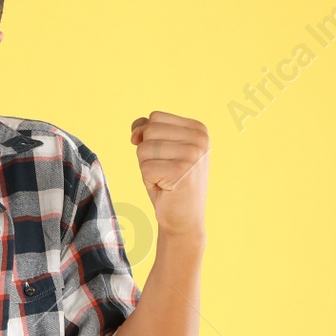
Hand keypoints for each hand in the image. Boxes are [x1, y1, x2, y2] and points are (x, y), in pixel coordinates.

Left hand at [129, 111, 208, 243]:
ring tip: (165, 179)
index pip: (155, 117)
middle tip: (164, 171)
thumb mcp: (161, 149)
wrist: (184, 218)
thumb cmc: (169, 181)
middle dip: (147, 154)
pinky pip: (145, 168)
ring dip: (147, 168)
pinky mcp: (181, 171)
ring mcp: (193, 154)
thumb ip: (147, 130)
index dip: (149, 138)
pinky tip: (165, 189)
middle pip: (149, 131)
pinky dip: (148, 181)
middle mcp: (200, 138)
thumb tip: (136, 135)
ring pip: (144, 149)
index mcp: (199, 128)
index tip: (167, 157)